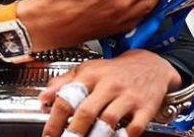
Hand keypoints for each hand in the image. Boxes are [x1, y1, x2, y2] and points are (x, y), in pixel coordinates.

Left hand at [39, 50, 181, 136]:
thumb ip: (64, 82)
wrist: (150, 64)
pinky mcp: (145, 108)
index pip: (68, 97)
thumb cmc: (114, 70)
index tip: (49, 135)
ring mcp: (128, 97)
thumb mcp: (87, 69)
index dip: (55, 120)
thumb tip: (43, 98)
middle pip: (86, 112)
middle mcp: (108, 85)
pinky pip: (134, 128)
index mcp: (91, 75)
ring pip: (108, 121)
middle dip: (73, 133)